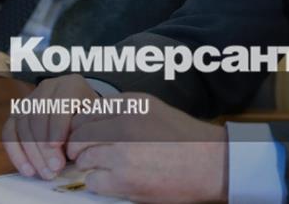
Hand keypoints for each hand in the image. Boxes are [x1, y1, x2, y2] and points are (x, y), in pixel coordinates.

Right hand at [3, 74, 96, 179]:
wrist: (79, 114)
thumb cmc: (88, 120)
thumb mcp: (94, 122)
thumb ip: (84, 132)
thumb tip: (70, 151)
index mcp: (70, 85)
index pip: (59, 103)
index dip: (57, 126)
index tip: (58, 146)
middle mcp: (47, 88)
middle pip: (38, 117)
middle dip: (44, 147)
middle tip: (54, 168)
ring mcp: (29, 100)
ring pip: (23, 126)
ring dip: (32, 154)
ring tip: (44, 173)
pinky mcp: (16, 115)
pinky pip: (9, 133)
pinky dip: (16, 153)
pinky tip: (27, 169)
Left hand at [68, 93, 228, 202]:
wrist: (210, 164)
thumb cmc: (185, 139)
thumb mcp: (153, 111)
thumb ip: (123, 112)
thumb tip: (92, 124)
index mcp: (131, 104)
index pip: (84, 113)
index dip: (79, 129)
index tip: (83, 139)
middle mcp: (124, 123)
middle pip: (78, 135)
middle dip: (78, 148)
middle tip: (85, 156)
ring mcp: (122, 151)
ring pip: (82, 158)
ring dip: (89, 166)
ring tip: (106, 169)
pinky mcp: (123, 178)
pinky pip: (92, 181)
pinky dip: (99, 183)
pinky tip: (114, 181)